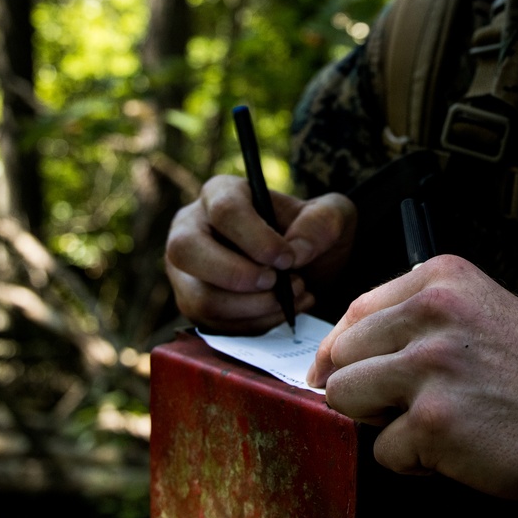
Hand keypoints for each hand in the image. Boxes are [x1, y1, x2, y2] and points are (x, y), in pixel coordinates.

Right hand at [164, 175, 355, 333]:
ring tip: (294, 296)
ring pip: (200, 297)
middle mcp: (191, 228)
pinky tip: (284, 310)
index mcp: (222, 193)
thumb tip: (296, 251)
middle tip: (277, 282)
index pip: (225, 210)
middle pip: (186, 250)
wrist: (308, 266)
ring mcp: (186, 270)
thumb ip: (322, 223)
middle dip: (238, 276)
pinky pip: (214, 325)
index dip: (257, 239)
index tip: (288, 259)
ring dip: (253, 307)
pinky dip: (255, 324)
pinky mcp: (194, 304)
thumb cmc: (312, 232)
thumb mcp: (332, 216)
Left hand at [309, 255, 517, 500]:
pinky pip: (383, 450)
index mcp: (442, 278)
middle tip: (416, 401)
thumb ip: (415, 317)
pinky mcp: (432, 419)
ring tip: (431, 422)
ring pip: (344, 397)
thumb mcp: (480, 310)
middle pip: (342, 356)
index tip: (346, 373)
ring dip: (382, 421)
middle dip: (367, 386)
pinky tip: (455, 448)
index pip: (356, 311)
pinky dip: (414, 461)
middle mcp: (433, 311)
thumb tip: (331, 355)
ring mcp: (430, 365)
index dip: (346, 350)